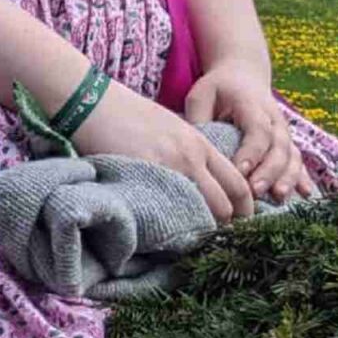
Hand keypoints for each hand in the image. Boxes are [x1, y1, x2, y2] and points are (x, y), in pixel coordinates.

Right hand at [76, 81, 254, 223]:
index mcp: (199, 144)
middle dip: (224, 225)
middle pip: (225, 205)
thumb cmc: (126, 113)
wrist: (93, 101)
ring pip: (201, 212)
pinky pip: (168, 210)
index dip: (244, 209)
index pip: (238, 184)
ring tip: (189, 237)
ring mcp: (168, 168)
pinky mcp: (143, 176)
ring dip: (199, 228)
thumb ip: (188, 152)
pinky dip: (170, 224)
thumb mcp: (170, 127)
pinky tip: (163, 228)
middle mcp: (190, 158)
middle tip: (215, 236)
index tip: (238, 222)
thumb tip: (197, 180)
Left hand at [183, 63, 313, 202]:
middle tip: (255, 191)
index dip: (251, 152)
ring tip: (278, 198)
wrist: (243, 75)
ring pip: (292, 156)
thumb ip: (199, 119)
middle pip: (278, 147)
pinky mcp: (288, 142)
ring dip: (288, 178)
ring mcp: (284, 131)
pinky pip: (299, 161)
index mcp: (252, 105)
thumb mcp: (202, 95)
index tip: (239, 171)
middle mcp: (274, 119)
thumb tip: (194, 149)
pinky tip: (306, 195)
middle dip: (268, 171)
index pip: (257, 131)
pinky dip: (303, 177)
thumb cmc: (218, 88)